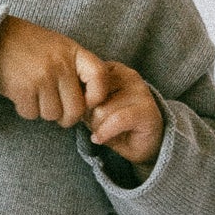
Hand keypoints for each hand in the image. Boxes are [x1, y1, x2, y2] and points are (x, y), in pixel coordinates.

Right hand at [0, 14, 111, 128]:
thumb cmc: (28, 46)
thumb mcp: (58, 48)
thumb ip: (75, 70)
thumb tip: (88, 104)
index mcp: (73, 52)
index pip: (100, 78)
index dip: (97, 97)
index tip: (86, 101)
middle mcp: (60, 64)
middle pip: (75, 109)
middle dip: (66, 117)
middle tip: (57, 110)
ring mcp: (42, 77)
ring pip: (52, 115)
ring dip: (42, 111)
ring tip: (34, 95)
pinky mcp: (23, 88)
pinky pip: (32, 114)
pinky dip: (26, 109)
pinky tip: (21, 94)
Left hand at [82, 59, 164, 173]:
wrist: (143, 145)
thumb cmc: (113, 124)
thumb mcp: (93, 107)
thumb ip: (83, 97)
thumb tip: (67, 97)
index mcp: (114, 70)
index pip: (85, 78)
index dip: (79, 99)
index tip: (83, 112)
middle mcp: (129, 76)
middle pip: (92, 94)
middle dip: (88, 113)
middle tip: (93, 124)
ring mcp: (141, 92)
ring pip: (102, 109)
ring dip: (96, 126)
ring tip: (101, 131)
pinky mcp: (147, 111)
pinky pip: (117, 120)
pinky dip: (105, 132)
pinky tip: (101, 138)